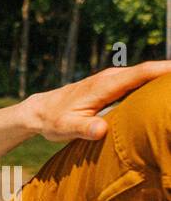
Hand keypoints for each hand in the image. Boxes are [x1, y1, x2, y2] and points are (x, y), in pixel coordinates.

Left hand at [26, 61, 170, 141]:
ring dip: (166, 79)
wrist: (40, 111)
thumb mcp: (65, 128)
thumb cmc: (53, 121)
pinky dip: (157, 84)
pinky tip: (168, 95)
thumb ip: (82, 129)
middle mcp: (114, 77)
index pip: (144, 72)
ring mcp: (116, 79)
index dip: (167, 71)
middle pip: (153, 70)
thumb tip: (100, 130)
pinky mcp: (116, 85)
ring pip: (149, 76)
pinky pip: (142, 81)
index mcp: (107, 84)